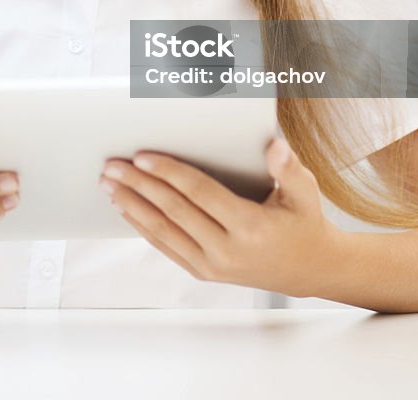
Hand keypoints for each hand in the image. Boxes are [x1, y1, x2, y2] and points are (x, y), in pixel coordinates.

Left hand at [98, 138, 339, 297]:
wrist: (309, 270)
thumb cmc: (303, 222)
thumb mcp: (305, 193)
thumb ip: (288, 168)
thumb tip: (274, 146)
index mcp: (250, 226)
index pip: (198, 193)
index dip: (168, 173)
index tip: (142, 156)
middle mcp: (227, 250)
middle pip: (173, 211)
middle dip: (138, 185)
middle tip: (112, 165)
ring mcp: (213, 265)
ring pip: (162, 232)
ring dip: (132, 205)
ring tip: (108, 184)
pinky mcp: (204, 272)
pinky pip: (166, 247)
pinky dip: (142, 226)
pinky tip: (126, 208)